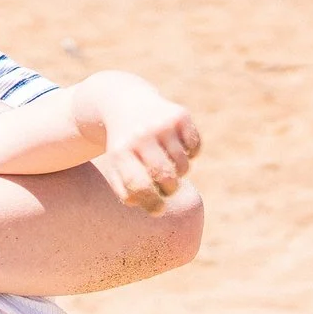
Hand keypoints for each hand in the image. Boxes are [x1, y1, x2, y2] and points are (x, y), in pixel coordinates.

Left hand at [90, 76, 201, 212]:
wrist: (126, 103)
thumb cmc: (123, 146)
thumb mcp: (117, 167)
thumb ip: (129, 193)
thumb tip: (156, 209)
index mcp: (121, 153)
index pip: (140, 186)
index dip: (153, 203)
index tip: (159, 210)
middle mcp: (141, 137)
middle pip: (166, 178)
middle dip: (170, 189)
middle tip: (166, 186)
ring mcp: (161, 125)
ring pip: (183, 165)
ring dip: (179, 171)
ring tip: (167, 163)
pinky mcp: (180, 115)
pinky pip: (195, 148)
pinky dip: (190, 153)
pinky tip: (176, 146)